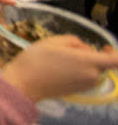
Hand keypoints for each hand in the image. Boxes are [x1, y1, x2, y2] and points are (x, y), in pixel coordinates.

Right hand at [1, 36, 117, 101]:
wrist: (23, 83)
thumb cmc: (37, 60)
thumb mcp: (53, 41)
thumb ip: (74, 41)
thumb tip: (83, 48)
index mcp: (89, 62)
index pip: (116, 60)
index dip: (114, 52)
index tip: (104, 47)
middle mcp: (92, 76)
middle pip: (101, 63)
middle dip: (90, 54)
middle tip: (67, 49)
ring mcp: (85, 85)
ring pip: (93, 70)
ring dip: (82, 63)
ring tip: (60, 59)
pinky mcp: (78, 91)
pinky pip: (85, 78)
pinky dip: (77, 71)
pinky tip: (59, 68)